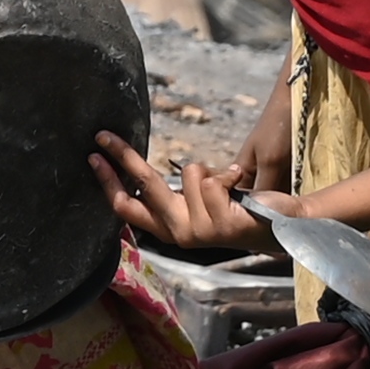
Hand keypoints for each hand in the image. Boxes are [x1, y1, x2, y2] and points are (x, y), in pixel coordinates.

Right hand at [92, 130, 265, 258]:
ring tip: (227, 185)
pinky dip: (228, 173)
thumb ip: (171, 197)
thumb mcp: (196, 206)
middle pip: (143, 185)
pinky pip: (213, 179)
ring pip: (189, 174)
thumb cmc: (234, 210)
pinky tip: (239, 187)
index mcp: (169, 229)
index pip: (128, 207)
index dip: (108, 181)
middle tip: (103, 134)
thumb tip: (138, 170)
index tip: (93, 157)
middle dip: (123, 156)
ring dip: (210, 170)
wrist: (276, 227)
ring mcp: (199, 231)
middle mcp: (179, 234)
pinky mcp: (221, 223)